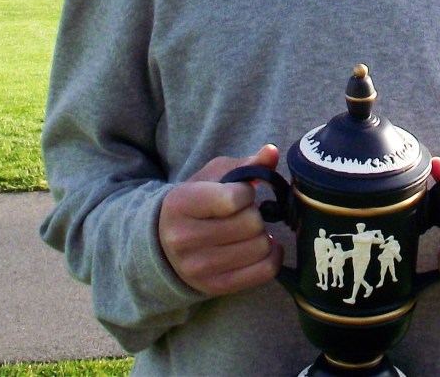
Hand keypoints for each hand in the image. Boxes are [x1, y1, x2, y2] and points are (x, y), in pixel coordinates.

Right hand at [158, 144, 282, 295]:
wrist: (166, 244)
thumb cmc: (196, 202)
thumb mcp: (213, 176)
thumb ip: (244, 164)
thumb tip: (272, 152)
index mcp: (181, 204)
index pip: (232, 199)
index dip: (246, 192)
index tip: (240, 193)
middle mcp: (184, 239)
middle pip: (251, 224)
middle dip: (256, 214)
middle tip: (246, 213)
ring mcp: (199, 267)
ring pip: (260, 247)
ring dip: (263, 234)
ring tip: (250, 230)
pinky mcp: (216, 287)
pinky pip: (265, 271)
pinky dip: (273, 255)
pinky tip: (262, 245)